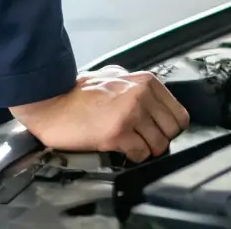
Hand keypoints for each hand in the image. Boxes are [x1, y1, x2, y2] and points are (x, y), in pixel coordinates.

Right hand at [9, 66, 189, 162]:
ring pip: (159, 144)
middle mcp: (142, 95)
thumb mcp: (113, 75)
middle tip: (144, 141)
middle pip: (172, 131)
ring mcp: (131, 113)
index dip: (169, 127)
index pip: (179, 113)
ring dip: (147, 150)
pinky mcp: (117, 133)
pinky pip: (141, 153)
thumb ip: (135, 84)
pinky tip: (122, 150)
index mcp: (145, 81)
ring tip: (132, 146)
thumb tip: (151, 97)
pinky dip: (134, 156)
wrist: (51, 103)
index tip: (157, 131)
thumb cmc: (78, 92)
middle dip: (159, 140)